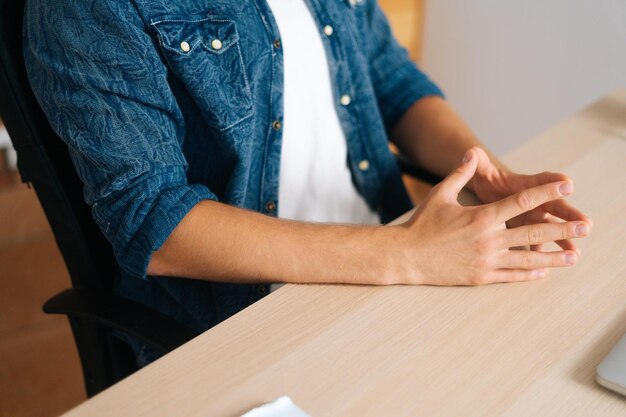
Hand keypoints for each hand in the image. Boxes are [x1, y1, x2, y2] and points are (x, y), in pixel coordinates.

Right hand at [393, 147, 589, 285]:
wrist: (406, 256)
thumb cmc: (422, 224)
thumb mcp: (440, 195)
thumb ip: (460, 173)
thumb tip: (472, 153)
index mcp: (481, 217)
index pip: (521, 202)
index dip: (546, 193)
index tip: (567, 186)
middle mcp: (489, 240)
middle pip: (533, 233)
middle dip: (562, 230)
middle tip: (585, 227)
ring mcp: (486, 261)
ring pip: (527, 259)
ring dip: (554, 258)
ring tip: (574, 256)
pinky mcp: (480, 277)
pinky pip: (511, 276)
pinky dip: (529, 273)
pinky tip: (543, 272)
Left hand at [468, 148, 591, 253]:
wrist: (486, 188)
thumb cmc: (486, 178)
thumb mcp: (482, 169)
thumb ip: (478, 161)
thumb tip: (471, 152)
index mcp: (524, 184)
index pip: (541, 180)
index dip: (552, 181)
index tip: (567, 183)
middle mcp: (533, 200)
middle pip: (554, 206)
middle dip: (569, 215)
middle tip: (585, 224)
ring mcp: (532, 216)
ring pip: (550, 227)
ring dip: (563, 239)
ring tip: (574, 252)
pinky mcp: (525, 229)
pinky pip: (537, 242)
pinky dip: (543, 253)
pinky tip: (551, 265)